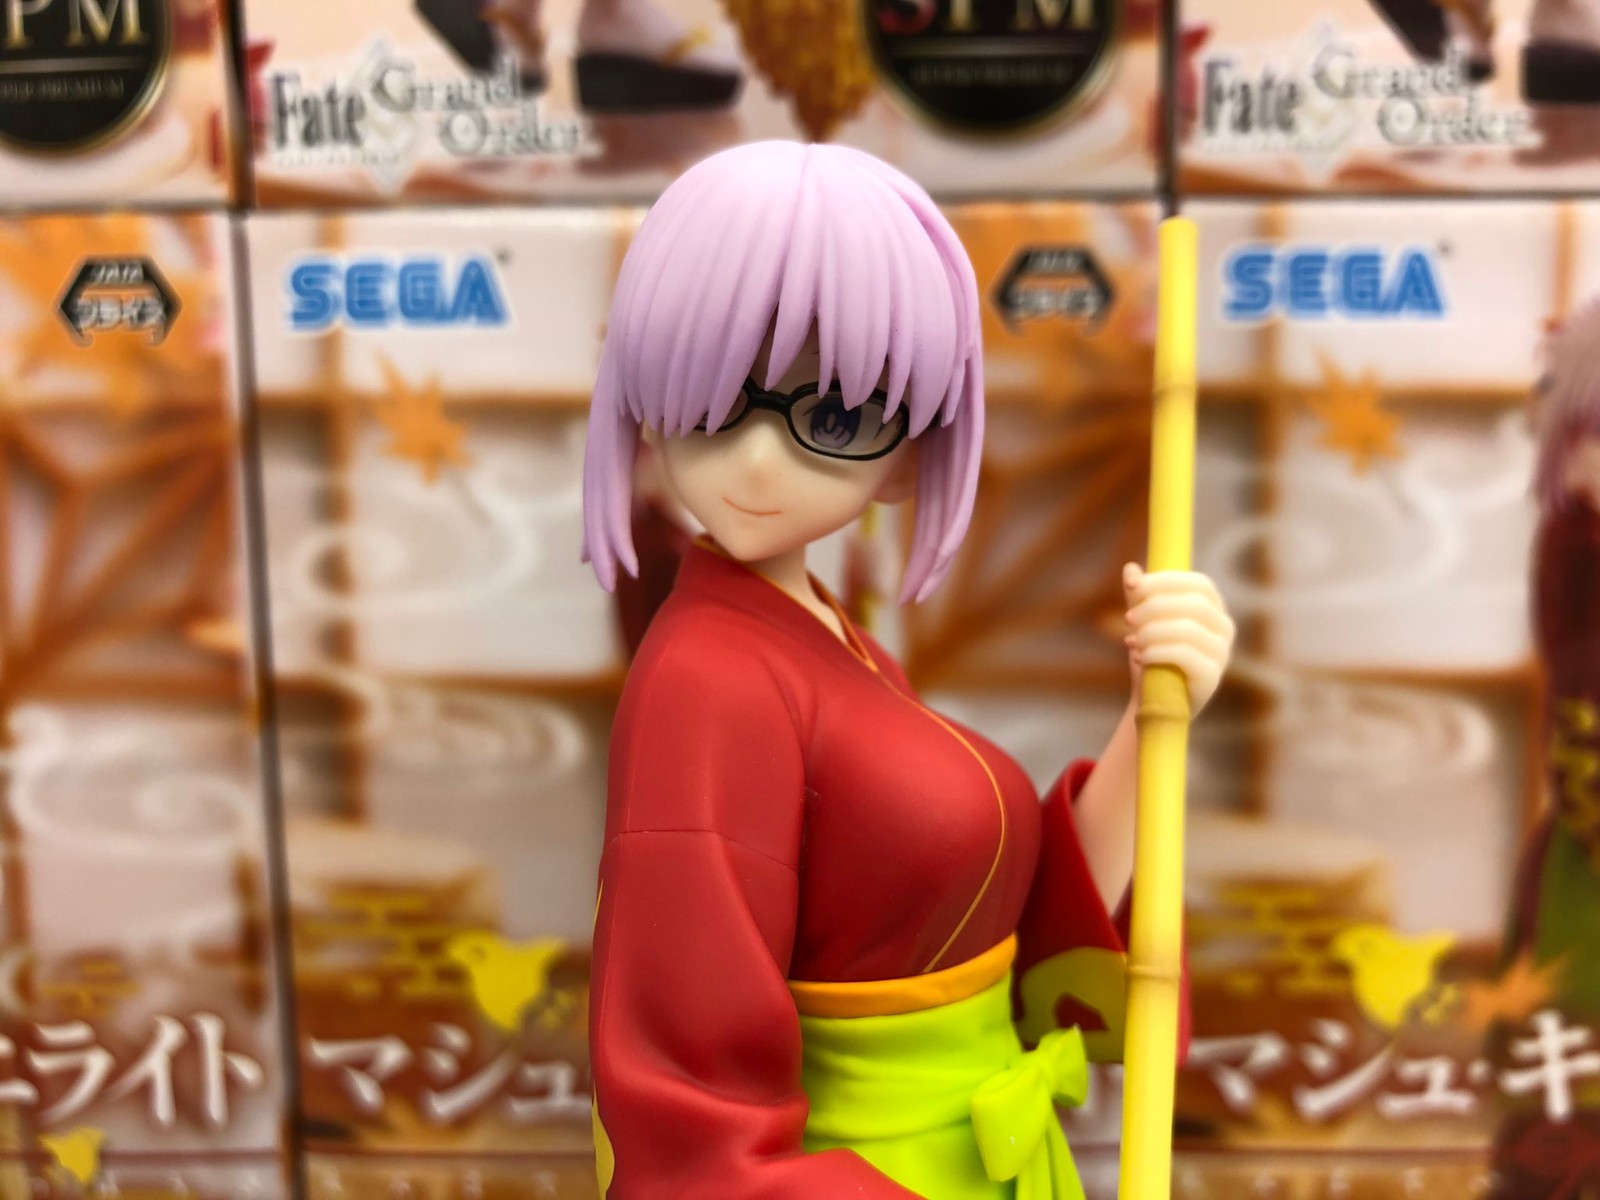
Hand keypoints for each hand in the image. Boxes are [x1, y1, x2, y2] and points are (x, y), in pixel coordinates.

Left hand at [1122, 563, 1234, 713]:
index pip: (1198, 584)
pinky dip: (1156, 651)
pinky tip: (1139, 656)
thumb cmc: (1153, 654)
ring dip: (1152, 631)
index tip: (1132, 586)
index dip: (1165, 580)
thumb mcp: (1144, 621)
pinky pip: (1185, 655)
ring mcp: (1222, 653)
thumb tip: (1130, 569)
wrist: (1155, 700)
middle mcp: (1224, 628)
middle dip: (1155, 606)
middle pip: (1195, 604)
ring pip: (1188, 629)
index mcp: (1212, 608)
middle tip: (1127, 618)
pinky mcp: (1211, 677)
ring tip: (1131, 641)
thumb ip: (1139, 596)